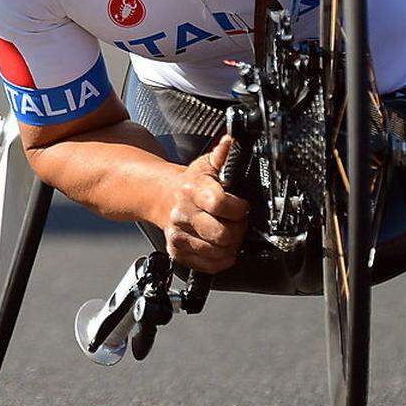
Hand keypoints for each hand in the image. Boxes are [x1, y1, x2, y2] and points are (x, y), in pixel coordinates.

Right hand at [163, 136, 249, 272]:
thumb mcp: (207, 164)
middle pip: (222, 234)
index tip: (241, 206)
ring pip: (217, 252)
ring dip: (230, 245)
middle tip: (237, 222)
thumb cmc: (191, 183)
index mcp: (193, 190)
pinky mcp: (177, 252)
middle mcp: (183, 214)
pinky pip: (208, 265)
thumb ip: (223, 154)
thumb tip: (232, 139)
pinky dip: (220, 260)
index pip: (220, 204)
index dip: (238, 208)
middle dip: (237, 229)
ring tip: (228, 232)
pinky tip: (220, 247)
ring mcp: (179, 235)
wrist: (163, 198)